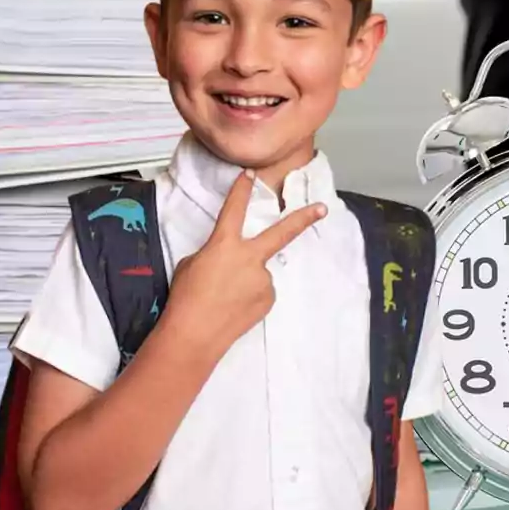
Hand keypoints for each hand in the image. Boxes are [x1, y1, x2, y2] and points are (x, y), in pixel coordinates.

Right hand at [163, 169, 325, 356]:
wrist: (194, 334)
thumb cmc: (185, 298)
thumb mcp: (193, 265)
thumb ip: (216, 255)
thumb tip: (232, 261)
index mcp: (224, 244)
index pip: (234, 210)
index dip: (242, 190)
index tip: (250, 175)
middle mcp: (250, 258)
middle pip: (282, 233)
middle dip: (304, 218)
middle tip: (323, 209)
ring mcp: (263, 279)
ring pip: (259, 273)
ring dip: (246, 281)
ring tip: (225, 298)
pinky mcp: (269, 298)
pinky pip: (260, 291)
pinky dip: (249, 297)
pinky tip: (234, 308)